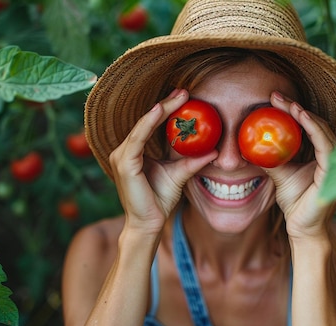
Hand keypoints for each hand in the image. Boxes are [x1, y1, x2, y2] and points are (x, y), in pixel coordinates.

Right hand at [108, 89, 217, 234]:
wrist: (149, 224)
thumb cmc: (159, 199)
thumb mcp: (179, 174)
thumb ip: (193, 161)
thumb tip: (214, 150)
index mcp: (135, 151)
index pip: (151, 124)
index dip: (167, 108)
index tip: (185, 96)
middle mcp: (124, 151)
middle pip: (146, 121)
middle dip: (166, 104)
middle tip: (184, 90)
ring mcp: (121, 156)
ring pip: (142, 126)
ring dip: (160, 109)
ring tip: (178, 97)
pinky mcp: (124, 164)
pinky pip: (138, 139)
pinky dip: (148, 123)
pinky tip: (159, 111)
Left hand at [264, 91, 335, 238]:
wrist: (302, 228)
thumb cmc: (295, 203)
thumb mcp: (279, 174)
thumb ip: (271, 158)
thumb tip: (250, 143)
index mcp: (322, 154)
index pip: (308, 126)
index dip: (292, 110)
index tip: (273, 99)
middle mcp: (332, 156)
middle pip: (315, 123)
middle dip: (295, 107)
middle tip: (275, 95)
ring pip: (323, 130)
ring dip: (305, 114)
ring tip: (288, 103)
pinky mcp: (335, 173)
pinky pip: (326, 145)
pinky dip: (314, 129)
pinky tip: (301, 117)